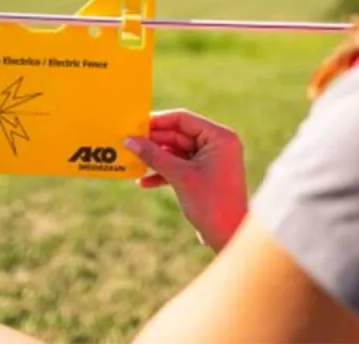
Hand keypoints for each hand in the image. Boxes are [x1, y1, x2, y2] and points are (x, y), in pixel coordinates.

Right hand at [124, 109, 247, 251]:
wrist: (229, 237)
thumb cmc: (211, 204)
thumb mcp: (180, 176)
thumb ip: (154, 156)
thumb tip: (129, 140)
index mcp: (219, 137)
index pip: (183, 119)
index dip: (158, 121)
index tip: (135, 124)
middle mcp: (217, 144)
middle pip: (179, 134)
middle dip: (154, 142)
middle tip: (129, 143)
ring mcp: (211, 160)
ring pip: (177, 151)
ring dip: (156, 159)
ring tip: (132, 162)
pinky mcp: (205, 175)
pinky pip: (181, 166)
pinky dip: (164, 172)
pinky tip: (143, 182)